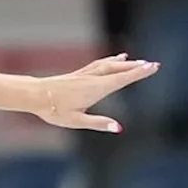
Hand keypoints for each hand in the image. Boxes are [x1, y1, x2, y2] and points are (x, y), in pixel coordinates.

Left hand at [35, 54, 158, 131]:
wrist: (34, 95)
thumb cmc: (53, 110)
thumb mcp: (76, 121)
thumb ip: (98, 123)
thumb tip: (119, 128)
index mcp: (96, 89)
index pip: (122, 79)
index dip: (138, 73)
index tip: (153, 66)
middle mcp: (92, 79)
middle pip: (118, 70)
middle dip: (136, 67)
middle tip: (153, 64)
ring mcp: (85, 75)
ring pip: (109, 65)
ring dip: (125, 63)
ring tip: (138, 61)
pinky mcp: (78, 74)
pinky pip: (99, 64)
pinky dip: (111, 61)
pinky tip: (115, 59)